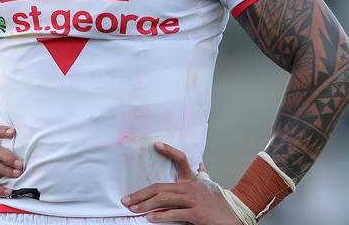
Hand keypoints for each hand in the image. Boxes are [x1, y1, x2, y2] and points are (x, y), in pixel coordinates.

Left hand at [121, 142, 241, 223]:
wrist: (236, 217)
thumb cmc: (220, 203)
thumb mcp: (210, 185)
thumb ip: (202, 173)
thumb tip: (200, 161)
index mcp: (193, 179)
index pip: (181, 159)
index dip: (169, 151)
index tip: (155, 145)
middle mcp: (191, 187)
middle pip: (161, 187)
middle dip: (141, 194)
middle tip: (126, 199)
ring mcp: (194, 200)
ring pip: (164, 199)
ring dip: (146, 204)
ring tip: (133, 208)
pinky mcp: (197, 213)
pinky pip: (175, 213)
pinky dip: (162, 216)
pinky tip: (151, 218)